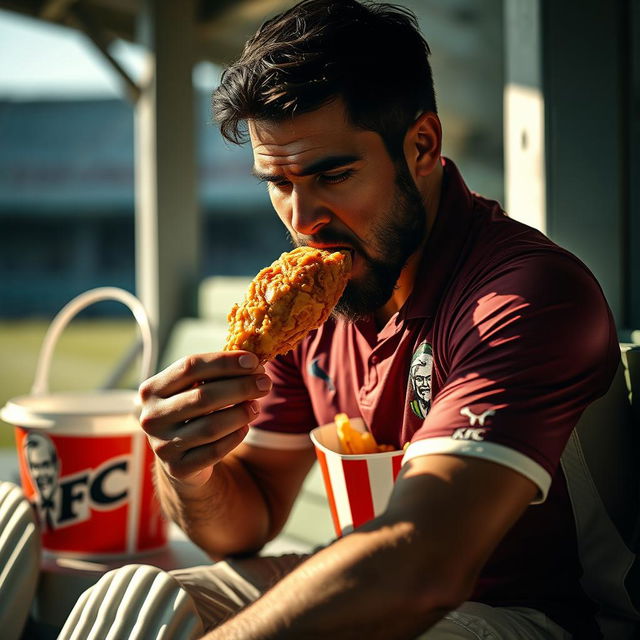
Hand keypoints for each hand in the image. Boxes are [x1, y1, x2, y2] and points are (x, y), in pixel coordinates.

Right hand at [138, 351, 270, 487]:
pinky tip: (245, 427)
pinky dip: (235, 436)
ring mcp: (161, 445)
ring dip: (241, 413)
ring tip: (256, 406)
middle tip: (265, 383)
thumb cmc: (193, 413)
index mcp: (152, 389)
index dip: (224, 362)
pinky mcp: (177, 468)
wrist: (180, 458)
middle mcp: (151, 417)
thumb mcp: (195, 389)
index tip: (253, 361)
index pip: (190, 367)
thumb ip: (216, 373)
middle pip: (203, 396)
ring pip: (211, 426)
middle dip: (241, 387)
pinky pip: (215, 450)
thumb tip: (253, 360)